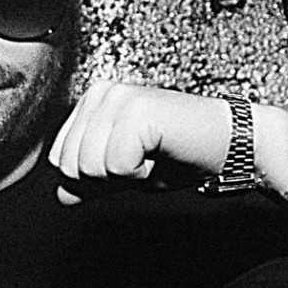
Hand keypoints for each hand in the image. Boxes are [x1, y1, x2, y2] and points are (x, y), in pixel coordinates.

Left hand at [50, 80, 231, 204]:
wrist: (228, 144)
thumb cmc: (182, 153)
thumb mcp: (126, 171)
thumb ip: (92, 179)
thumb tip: (61, 194)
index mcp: (94, 101)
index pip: (60, 158)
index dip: (94, 175)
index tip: (130, 159)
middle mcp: (102, 93)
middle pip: (70, 165)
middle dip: (108, 176)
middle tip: (144, 159)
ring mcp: (118, 99)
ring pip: (89, 167)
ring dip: (126, 175)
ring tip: (152, 155)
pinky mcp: (136, 112)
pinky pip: (116, 165)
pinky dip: (140, 173)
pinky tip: (160, 153)